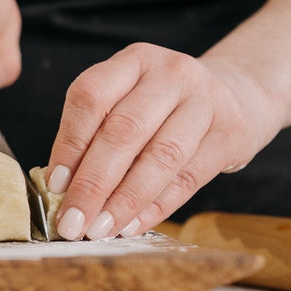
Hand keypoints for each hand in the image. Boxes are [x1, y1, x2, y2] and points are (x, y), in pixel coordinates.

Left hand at [45, 43, 280, 239]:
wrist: (235, 96)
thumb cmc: (163, 108)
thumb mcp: (128, 101)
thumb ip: (95, 136)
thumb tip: (60, 189)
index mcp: (134, 60)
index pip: (91, 97)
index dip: (69, 144)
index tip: (54, 185)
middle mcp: (171, 73)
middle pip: (124, 130)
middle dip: (92, 183)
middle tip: (71, 221)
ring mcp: (207, 100)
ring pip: (160, 156)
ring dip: (124, 200)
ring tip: (99, 230)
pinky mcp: (232, 133)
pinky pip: (188, 178)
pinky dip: (155, 207)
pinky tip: (131, 226)